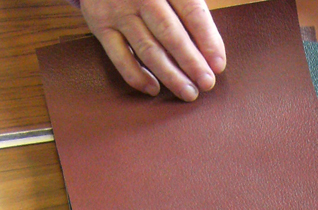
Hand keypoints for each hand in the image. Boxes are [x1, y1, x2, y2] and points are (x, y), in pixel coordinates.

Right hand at [79, 0, 225, 100]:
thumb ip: (188, 8)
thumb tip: (209, 52)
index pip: (191, 11)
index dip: (208, 40)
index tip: (218, 65)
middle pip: (170, 34)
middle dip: (191, 63)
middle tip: (207, 84)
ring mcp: (118, 10)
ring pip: (148, 49)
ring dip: (170, 75)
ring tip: (189, 92)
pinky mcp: (99, 24)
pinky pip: (120, 56)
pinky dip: (137, 76)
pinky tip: (154, 88)